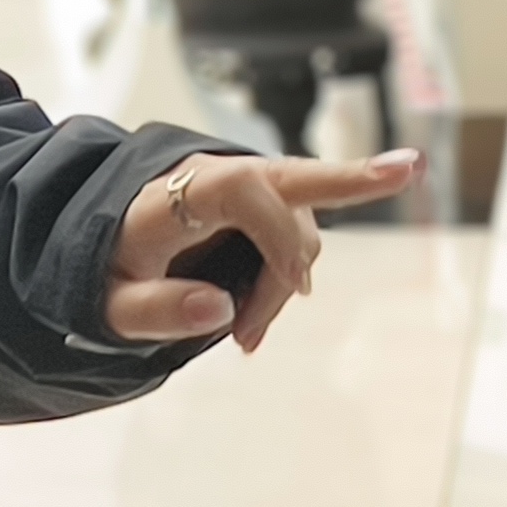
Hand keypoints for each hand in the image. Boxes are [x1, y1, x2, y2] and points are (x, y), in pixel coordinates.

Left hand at [104, 146, 421, 353]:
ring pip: (294, 234)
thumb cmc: (102, 269)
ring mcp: (241, 192)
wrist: (98, 246)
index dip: (278, 235)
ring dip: (283, 285)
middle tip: (409, 168)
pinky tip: (253, 324)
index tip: (296, 286)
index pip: (246, 190)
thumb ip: (155, 308)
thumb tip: (218, 310)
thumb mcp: (110, 301)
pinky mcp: (254, 210)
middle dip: (354, 176)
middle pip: (294, 177)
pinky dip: (286, 278)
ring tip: (242, 338)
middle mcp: (217, 179)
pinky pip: (290, 239)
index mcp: (180, 189)